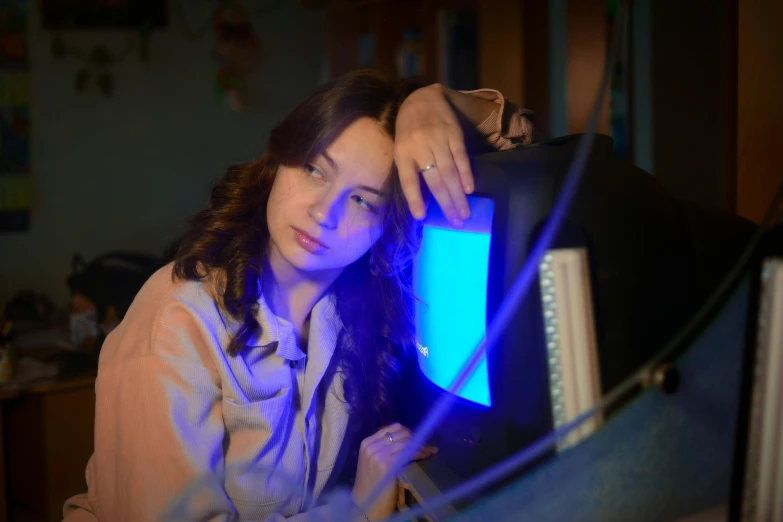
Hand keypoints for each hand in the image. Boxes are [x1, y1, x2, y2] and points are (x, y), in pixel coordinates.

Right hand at [352, 423, 437, 519]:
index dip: (408, 432)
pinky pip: (409, 453)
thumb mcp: (372, 461)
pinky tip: (426, 456)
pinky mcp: (387, 465)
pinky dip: (421, 453)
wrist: (365, 504)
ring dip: (422, 446)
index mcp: (367, 442)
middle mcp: (371, 446)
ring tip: (430, 451)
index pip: (392, 428)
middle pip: (401, 433)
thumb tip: (407, 439)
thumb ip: (383, 449)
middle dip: (416, 438)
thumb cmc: (371, 485)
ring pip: (407, 442)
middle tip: (427, 446)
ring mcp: (378, 455)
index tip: (418, 439)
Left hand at [395, 84, 473, 225]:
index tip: (421, 217)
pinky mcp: (453, 134)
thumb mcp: (401, 148)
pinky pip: (461, 157)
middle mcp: (420, 147)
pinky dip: (466, 175)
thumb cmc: (408, 130)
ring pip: (450, 172)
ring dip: (458, 195)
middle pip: (434, 180)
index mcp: (402, 153)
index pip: (408, 180)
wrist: (422, 98)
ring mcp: (438, 140)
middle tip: (455, 222)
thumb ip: (409, 170)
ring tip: (464, 212)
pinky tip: (469, 190)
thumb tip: (421, 201)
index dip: (414, 199)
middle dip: (446, 203)